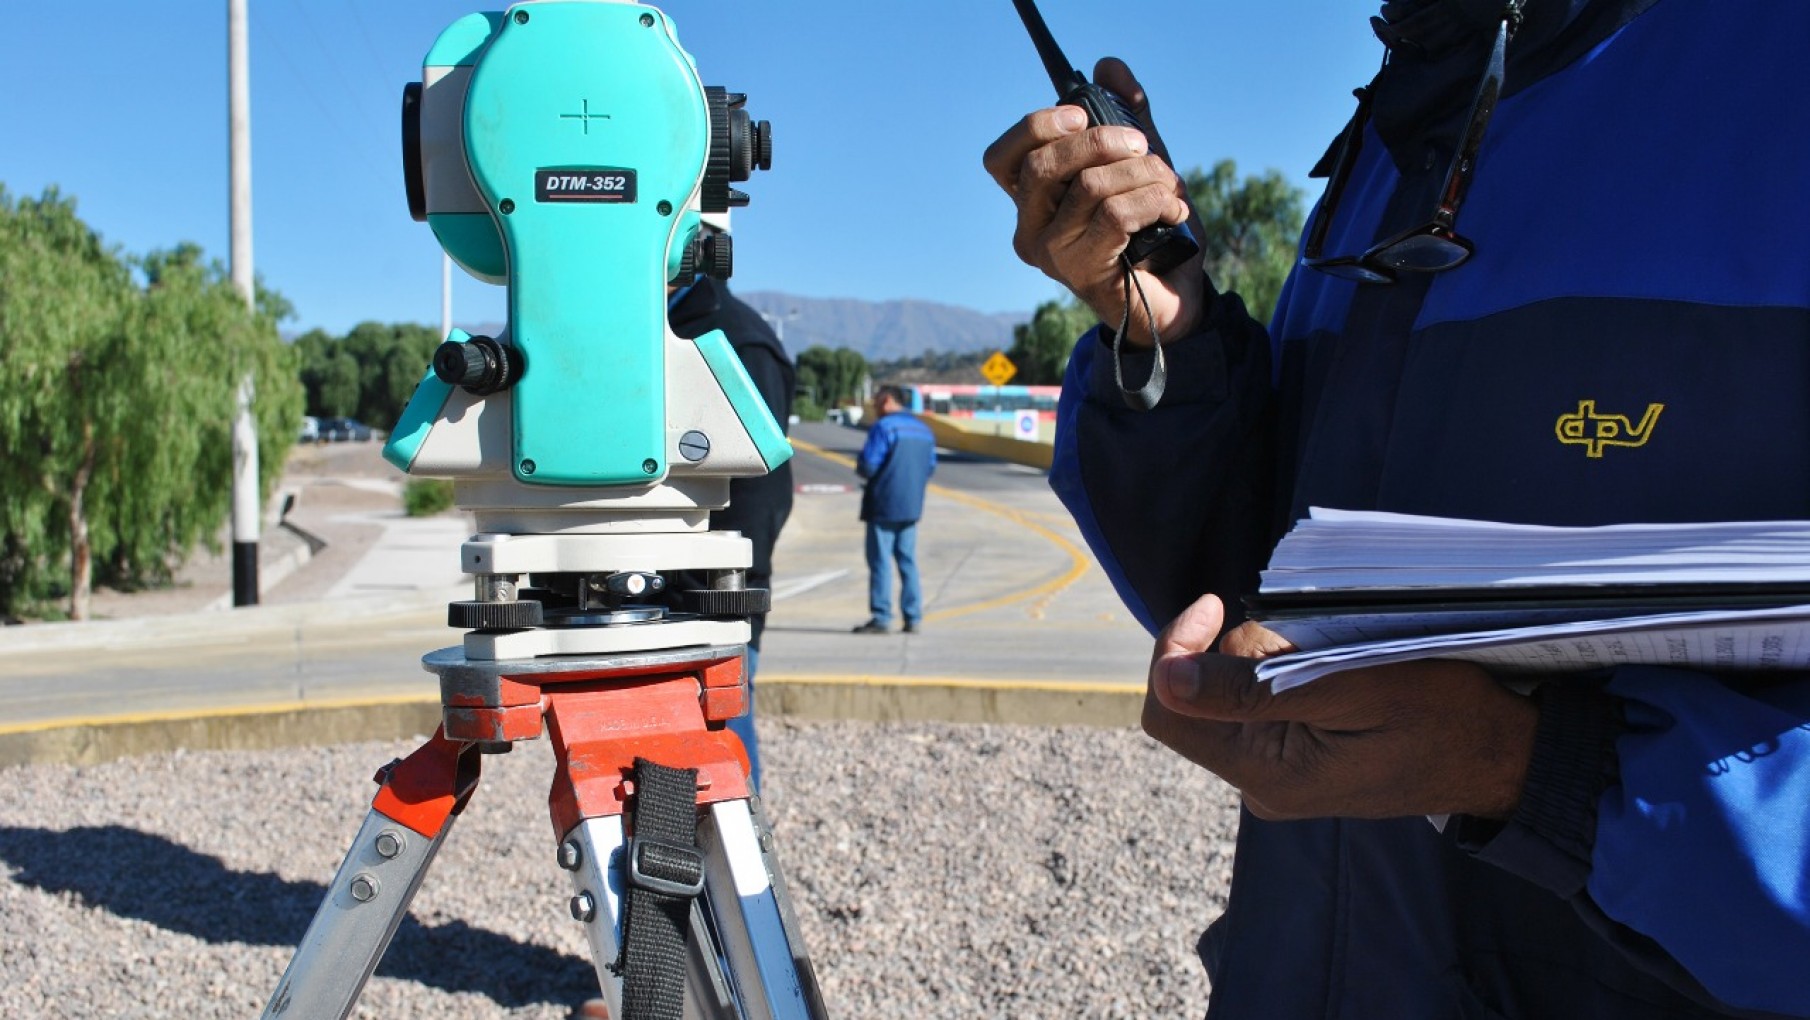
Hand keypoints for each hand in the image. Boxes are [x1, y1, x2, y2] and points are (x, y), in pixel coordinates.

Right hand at [982, 59, 1207, 344]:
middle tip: (1141, 145)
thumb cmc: (1152, 232)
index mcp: (1033, 201)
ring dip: (1144, 174)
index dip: (1035, 128)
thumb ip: (1125, 114)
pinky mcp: (1085, 273)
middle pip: (1044, 165)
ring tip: (1170, 185)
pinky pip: (1117, 216)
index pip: (1002, 159)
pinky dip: (1155, 201)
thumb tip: (1108, 65)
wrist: (1177, 296)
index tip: (1080, 115)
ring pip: (1091, 187)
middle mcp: (1031, 230)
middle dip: (1101, 141)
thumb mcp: (1140, 163)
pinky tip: (1174, 210)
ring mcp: (1054, 256)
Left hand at [1142, 595, 1538, 819]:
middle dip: (1244, 650)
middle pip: (1202, 694)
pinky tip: (1338, 673)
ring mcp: (1279, 772)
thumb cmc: (1440, 717)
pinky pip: (1265, 699)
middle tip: (1314, 642)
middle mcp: (1259, 782)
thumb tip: (1167, 678)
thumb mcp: (1349, 687)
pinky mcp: (1298, 756)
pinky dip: (1289, 671)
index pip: (1169, 710)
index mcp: (1265, 775)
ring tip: (1338, 660)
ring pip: (1234, 690)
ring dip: (1273, 657)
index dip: (1176, 649)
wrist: (1501, 755)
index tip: (1217, 604)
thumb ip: (1253, 689)